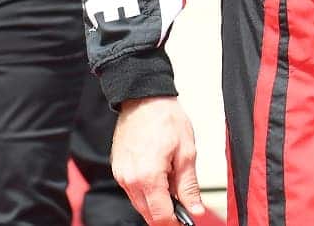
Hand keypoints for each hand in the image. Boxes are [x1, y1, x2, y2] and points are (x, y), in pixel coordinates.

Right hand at [111, 97, 205, 224]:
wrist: (144, 99)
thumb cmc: (165, 119)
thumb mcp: (187, 152)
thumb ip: (189, 186)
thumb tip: (195, 209)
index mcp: (148, 177)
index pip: (161, 216)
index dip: (176, 223)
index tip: (187, 221)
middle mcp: (130, 180)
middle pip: (148, 214)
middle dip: (167, 215)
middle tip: (185, 206)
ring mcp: (121, 176)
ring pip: (140, 204)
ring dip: (156, 203)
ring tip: (173, 185)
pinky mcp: (118, 170)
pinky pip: (133, 191)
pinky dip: (147, 192)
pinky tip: (160, 178)